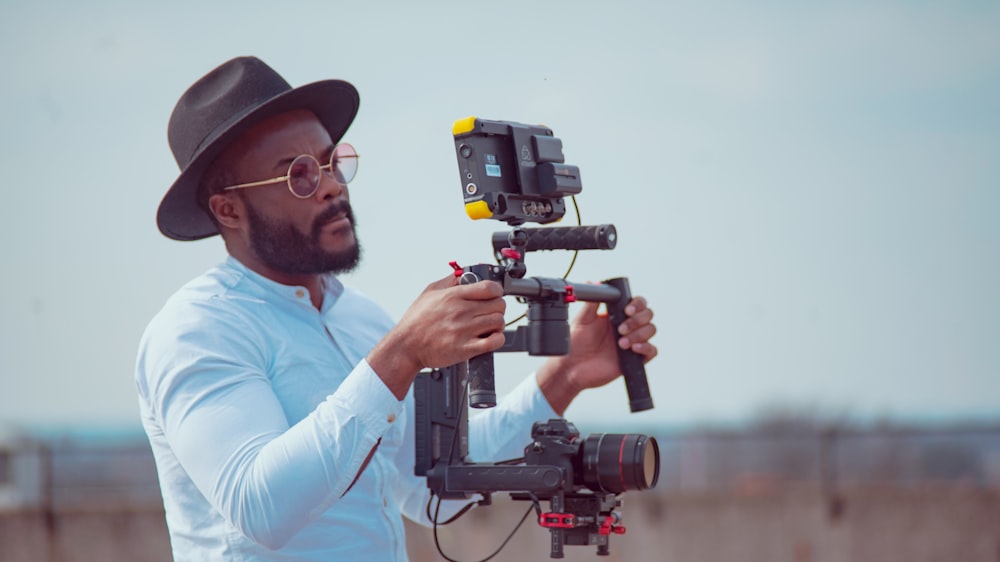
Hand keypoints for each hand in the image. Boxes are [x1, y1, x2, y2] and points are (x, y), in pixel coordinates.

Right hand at [368, 274, 505, 398]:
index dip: (497, 290)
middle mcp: (461, 312)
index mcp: (453, 296)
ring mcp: (464, 331)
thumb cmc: (416, 321)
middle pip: (498, 305)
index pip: (490, 287)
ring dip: (497, 324)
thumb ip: (450, 281)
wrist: (406, 346)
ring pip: (498, 322)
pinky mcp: (465, 349)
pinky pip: (494, 342)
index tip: (494, 295)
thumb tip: (465, 272)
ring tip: (489, 326)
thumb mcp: (429, 292)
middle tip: (490, 311)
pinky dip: (497, 339)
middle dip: (497, 307)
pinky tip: (489, 338)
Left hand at [537, 296, 657, 413]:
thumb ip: (590, 302)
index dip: (637, 304)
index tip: (627, 310)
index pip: (637, 303)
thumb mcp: (581, 320)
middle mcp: (626, 327)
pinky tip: (632, 348)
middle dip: (637, 320)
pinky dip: (646, 348)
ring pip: (651, 330)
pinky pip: (652, 351)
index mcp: (616, 315)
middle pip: (648, 315)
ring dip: (639, 334)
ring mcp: (631, 342)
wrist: (572, 368)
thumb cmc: (575, 344)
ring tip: (621, 343)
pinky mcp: (634, 359)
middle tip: (620, 329)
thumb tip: (595, 282)